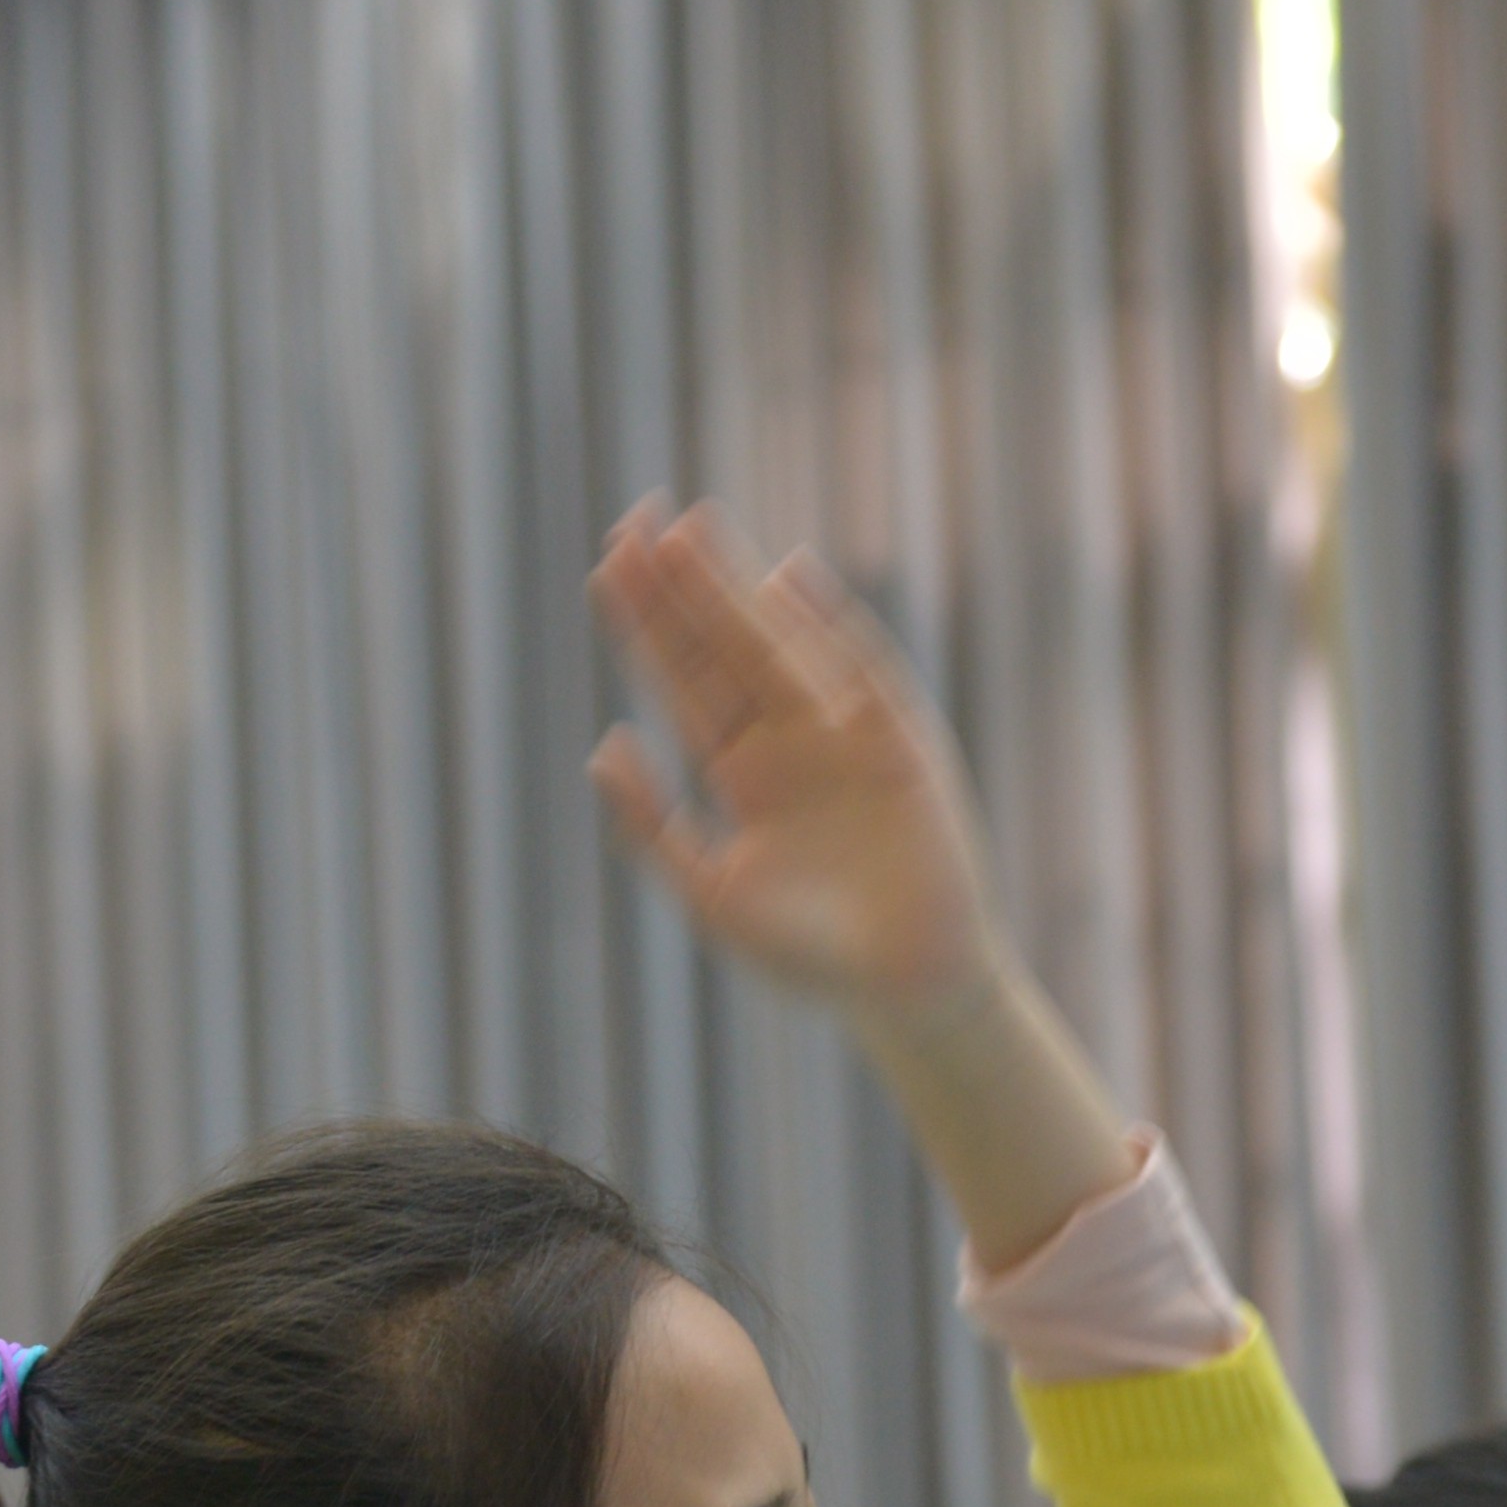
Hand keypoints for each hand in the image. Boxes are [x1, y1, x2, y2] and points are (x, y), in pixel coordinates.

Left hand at [589, 505, 1002, 1021]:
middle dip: (680, 586)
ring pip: (779, 642)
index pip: (682, 678)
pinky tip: (789, 578)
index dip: (646, 622)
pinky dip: (829, 625)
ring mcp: (844, 733)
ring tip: (687, 530)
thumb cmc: (807, 953)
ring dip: (736, 588)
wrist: (904, 987)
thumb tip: (602, 745)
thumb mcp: (709, 894)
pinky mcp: (899, 740)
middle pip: (721, 645)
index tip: (607, 564)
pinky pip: (860, 669)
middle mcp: (787, 740)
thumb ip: (653, 825)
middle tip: (635, 519)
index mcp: (740, 772)